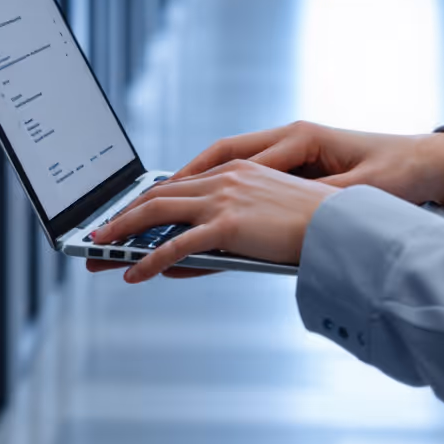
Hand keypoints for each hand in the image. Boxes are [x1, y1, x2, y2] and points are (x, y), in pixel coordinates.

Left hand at [83, 161, 335, 280]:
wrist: (343, 225)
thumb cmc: (313, 225)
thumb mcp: (266, 215)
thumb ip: (229, 228)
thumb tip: (188, 256)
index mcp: (234, 170)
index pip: (178, 183)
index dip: (146, 199)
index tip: (124, 213)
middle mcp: (224, 178)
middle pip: (159, 196)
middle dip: (123, 217)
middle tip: (99, 234)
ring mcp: (223, 199)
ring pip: (158, 214)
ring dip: (123, 234)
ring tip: (101, 251)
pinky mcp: (227, 225)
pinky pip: (178, 246)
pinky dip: (150, 261)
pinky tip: (133, 274)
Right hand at [168, 121, 443, 207]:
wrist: (428, 161)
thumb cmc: (400, 172)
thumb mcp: (363, 191)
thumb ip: (324, 202)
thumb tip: (291, 215)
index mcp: (301, 137)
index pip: (239, 160)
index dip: (203, 183)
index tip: (168, 201)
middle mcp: (288, 138)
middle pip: (219, 158)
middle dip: (179, 182)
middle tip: (142, 206)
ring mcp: (289, 151)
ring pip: (224, 166)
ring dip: (188, 187)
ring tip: (151, 209)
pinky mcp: (296, 166)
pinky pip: (244, 177)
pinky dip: (215, 192)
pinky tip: (193, 209)